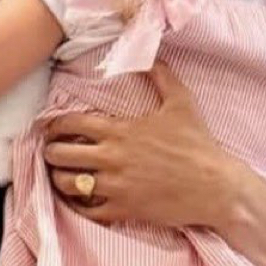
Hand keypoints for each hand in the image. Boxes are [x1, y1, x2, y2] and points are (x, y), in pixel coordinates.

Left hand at [42, 62, 240, 228]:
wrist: (215, 186)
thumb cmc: (198, 144)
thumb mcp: (181, 102)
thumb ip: (161, 76)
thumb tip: (150, 54)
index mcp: (119, 130)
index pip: (70, 124)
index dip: (54, 125)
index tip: (51, 129)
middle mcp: (111, 158)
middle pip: (60, 155)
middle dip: (50, 152)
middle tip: (52, 153)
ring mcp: (115, 186)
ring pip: (68, 184)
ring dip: (59, 179)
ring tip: (61, 176)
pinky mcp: (123, 209)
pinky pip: (87, 211)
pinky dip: (78, 206)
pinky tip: (80, 200)